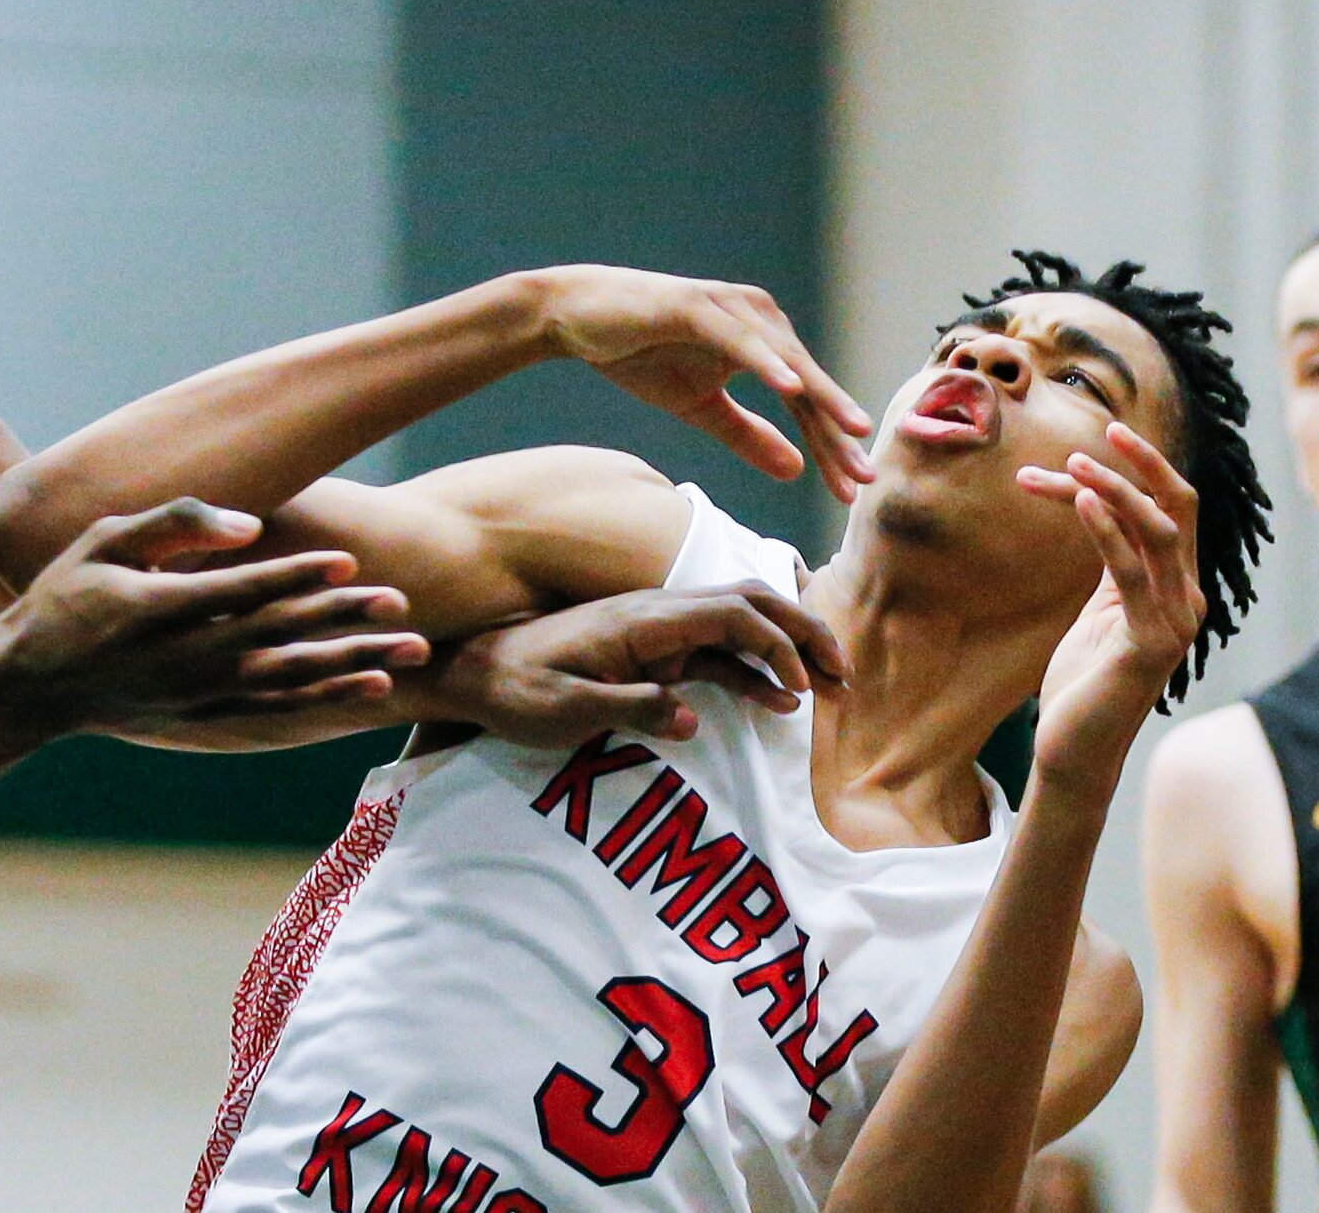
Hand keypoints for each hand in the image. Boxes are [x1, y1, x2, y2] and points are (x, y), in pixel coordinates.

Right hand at [0, 498, 431, 735]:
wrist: (31, 684)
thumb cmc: (65, 597)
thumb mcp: (103, 541)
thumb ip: (174, 524)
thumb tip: (250, 524)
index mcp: (159, 609)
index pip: (244, 591)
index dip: (299, 575)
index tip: (350, 559)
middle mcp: (186, 658)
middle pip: (282, 637)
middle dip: (345, 619)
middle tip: (403, 604)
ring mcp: (199, 692)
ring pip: (292, 679)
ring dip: (355, 663)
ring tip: (413, 650)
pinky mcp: (206, 713)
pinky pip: (280, 708)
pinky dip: (329, 698)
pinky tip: (372, 687)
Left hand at [430, 577, 848, 747]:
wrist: (475, 675)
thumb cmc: (515, 693)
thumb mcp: (565, 710)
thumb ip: (629, 707)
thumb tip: (691, 715)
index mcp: (642, 619)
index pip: (728, 613)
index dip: (776, 642)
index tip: (803, 686)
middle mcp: (657, 614)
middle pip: (746, 603)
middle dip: (800, 630)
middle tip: (843, 671)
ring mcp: (656, 631)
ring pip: (737, 624)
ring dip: (784, 648)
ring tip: (828, 685)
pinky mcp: (650, 652)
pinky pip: (714, 653)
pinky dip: (751, 671)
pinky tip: (777, 700)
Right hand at [536, 268, 876, 500]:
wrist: (578, 318)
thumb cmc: (640, 354)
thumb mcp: (700, 407)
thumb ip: (748, 436)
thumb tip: (797, 471)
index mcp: (763, 343)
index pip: (805, 402)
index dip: (829, 446)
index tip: (853, 488)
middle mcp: (758, 318)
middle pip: (806, 385)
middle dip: (836, 433)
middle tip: (866, 476)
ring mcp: (730, 308)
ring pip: (785, 361)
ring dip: (820, 398)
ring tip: (851, 433)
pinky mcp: (699, 306)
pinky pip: (740, 339)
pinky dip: (767, 363)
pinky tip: (792, 389)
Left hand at [1017, 422, 1206, 803]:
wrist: (1075, 748)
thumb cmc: (1085, 679)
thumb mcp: (1100, 608)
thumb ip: (1113, 563)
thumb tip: (1099, 507)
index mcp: (1177, 586)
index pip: (1169, 509)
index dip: (1140, 471)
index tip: (1098, 439)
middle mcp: (1187, 598)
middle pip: (1177, 509)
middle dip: (1145, 464)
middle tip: (1104, 429)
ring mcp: (1175, 621)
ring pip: (1156, 531)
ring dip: (1115, 490)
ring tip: (1074, 463)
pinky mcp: (1150, 643)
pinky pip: (1131, 573)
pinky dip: (1107, 531)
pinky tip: (1079, 500)